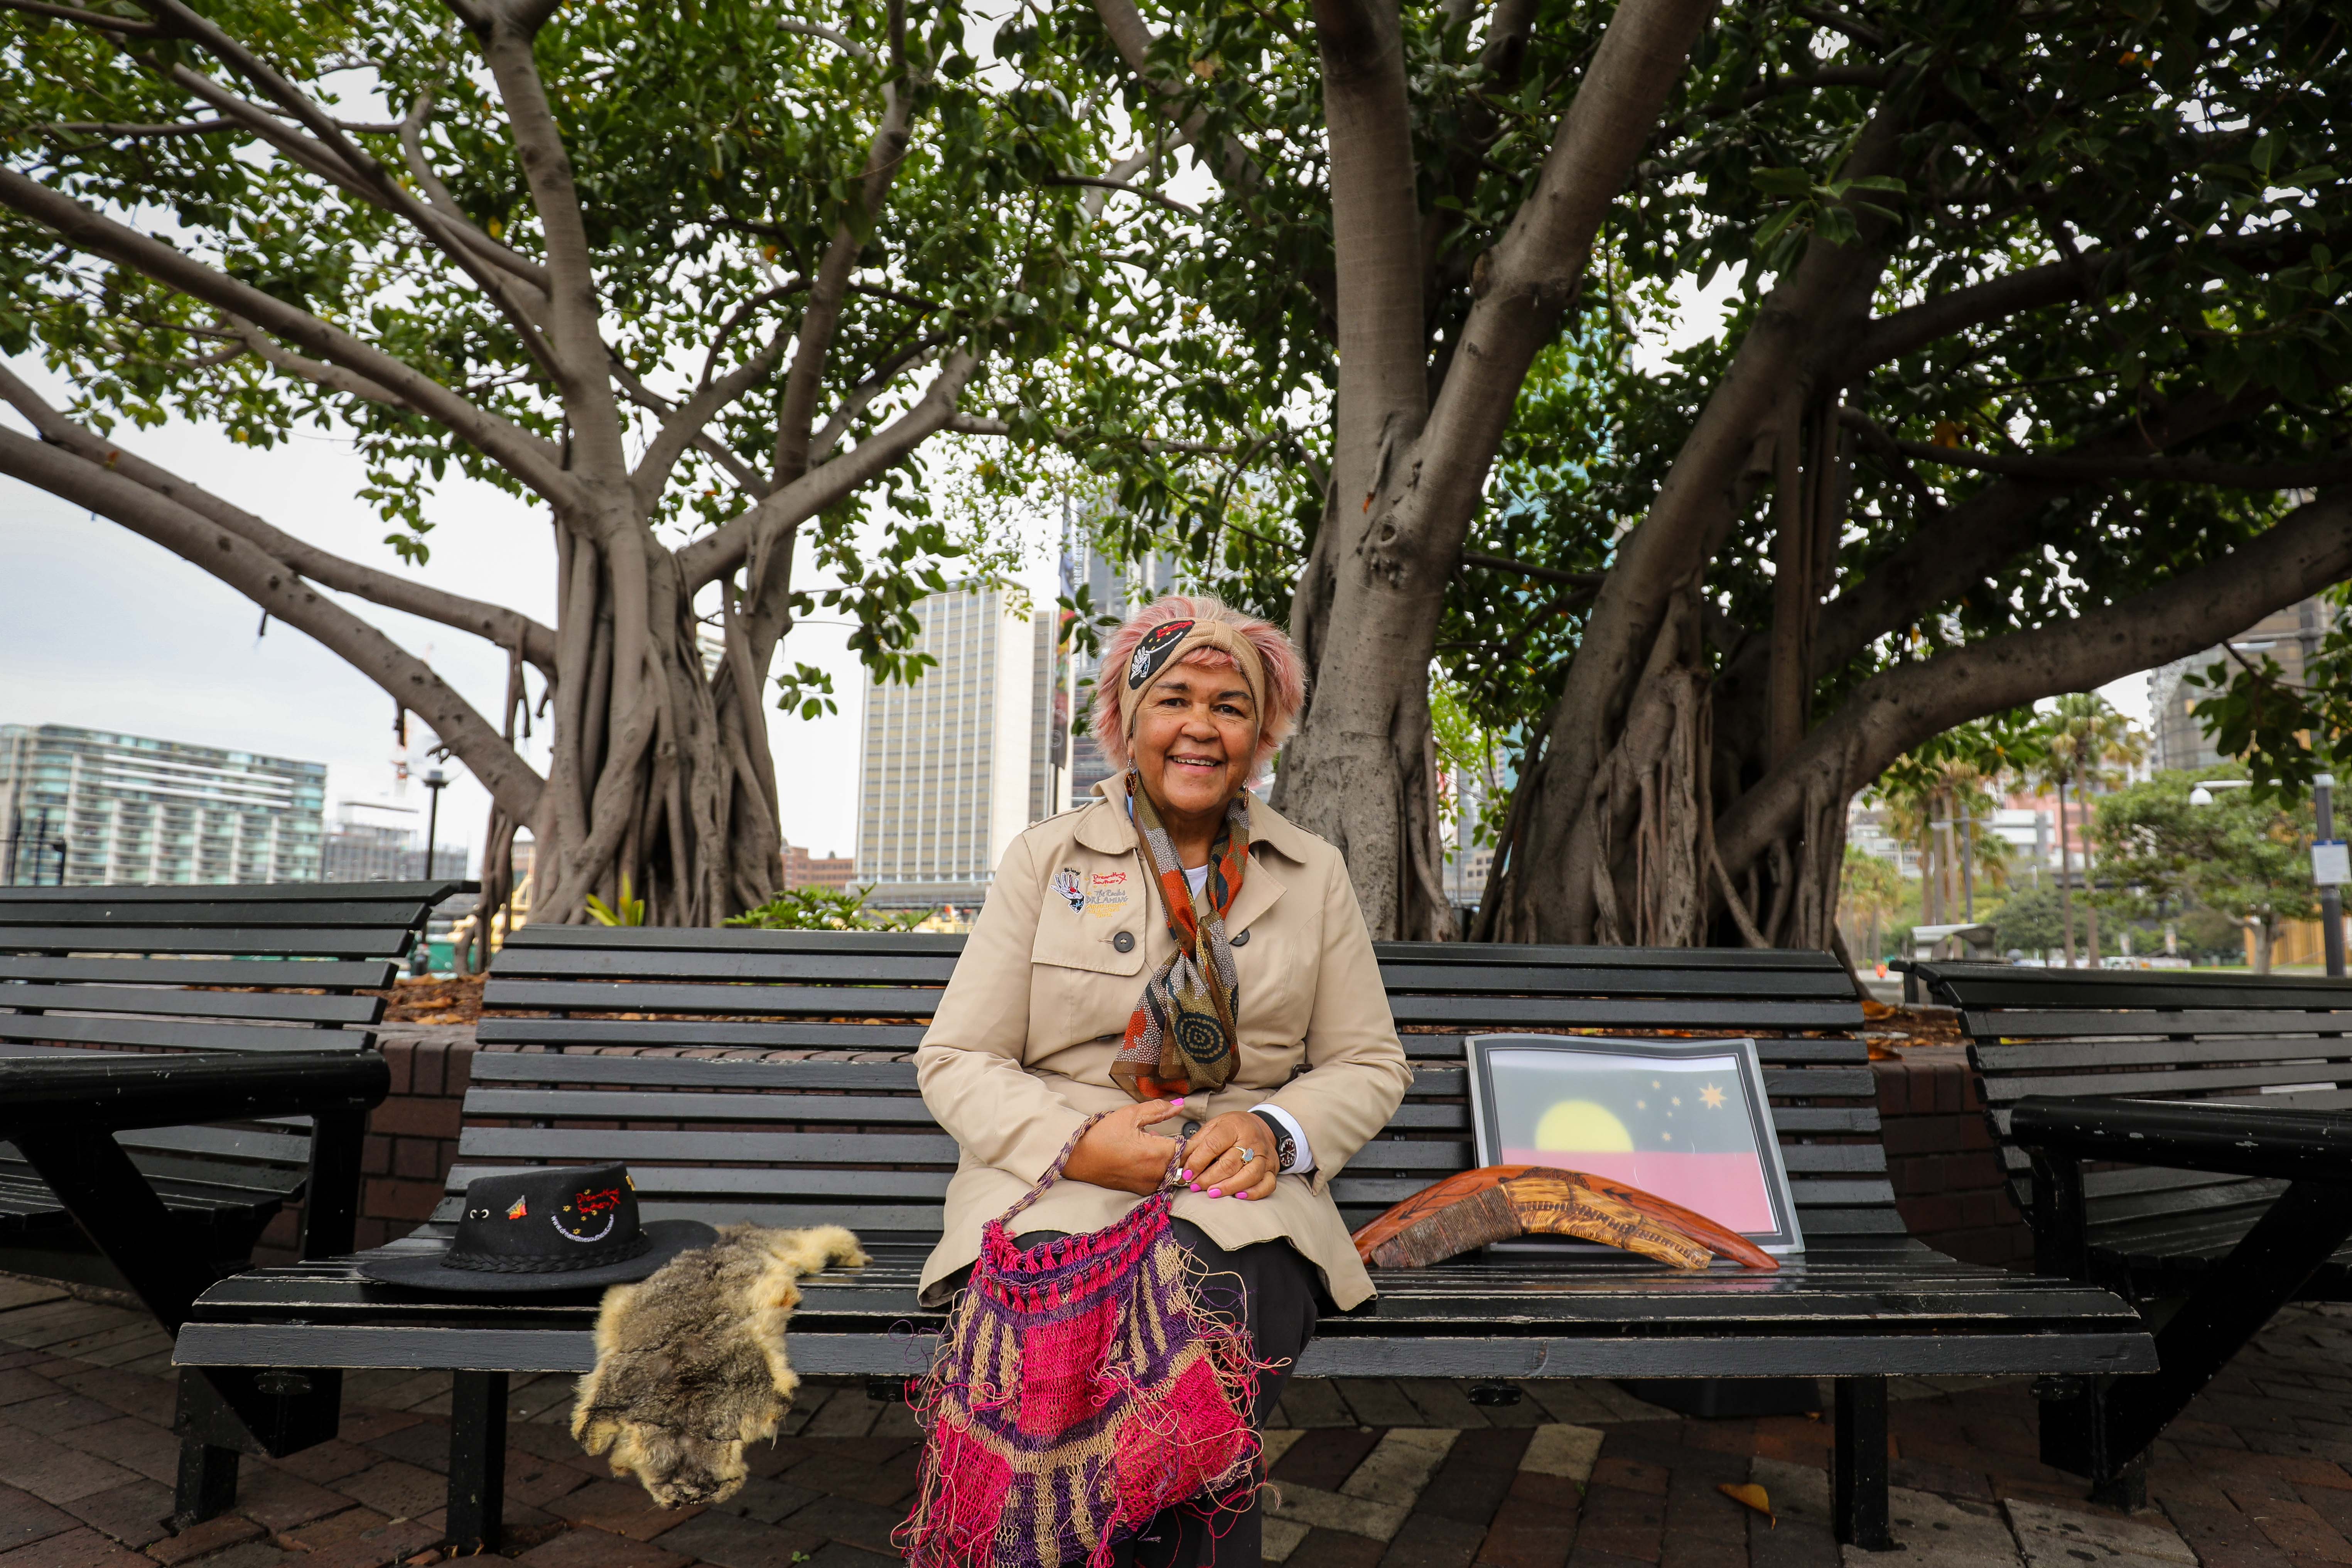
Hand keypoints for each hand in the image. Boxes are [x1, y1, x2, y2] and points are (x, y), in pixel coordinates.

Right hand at [1063, 1098, 1186, 1194]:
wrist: (1078, 1158)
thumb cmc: (1102, 1135)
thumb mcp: (1130, 1115)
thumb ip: (1158, 1110)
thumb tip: (1180, 1105)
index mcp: (1156, 1154)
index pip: (1191, 1150)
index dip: (1198, 1140)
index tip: (1199, 1132)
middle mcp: (1156, 1173)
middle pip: (1186, 1164)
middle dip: (1189, 1151)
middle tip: (1185, 1136)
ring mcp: (1149, 1184)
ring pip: (1175, 1172)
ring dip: (1176, 1160)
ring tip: (1163, 1144)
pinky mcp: (1142, 1190)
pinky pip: (1163, 1179)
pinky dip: (1164, 1168)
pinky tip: (1152, 1156)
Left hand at [1178, 1111, 1278, 1201]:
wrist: (1259, 1126)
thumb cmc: (1232, 1129)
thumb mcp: (1213, 1127)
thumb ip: (1197, 1143)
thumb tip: (1179, 1162)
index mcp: (1233, 1126)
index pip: (1213, 1145)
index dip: (1197, 1161)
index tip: (1186, 1174)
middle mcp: (1251, 1140)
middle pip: (1230, 1163)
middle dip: (1210, 1178)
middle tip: (1196, 1186)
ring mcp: (1264, 1156)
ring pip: (1250, 1175)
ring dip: (1229, 1187)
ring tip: (1213, 1193)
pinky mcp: (1273, 1169)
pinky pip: (1267, 1184)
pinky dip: (1254, 1193)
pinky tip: (1239, 1196)